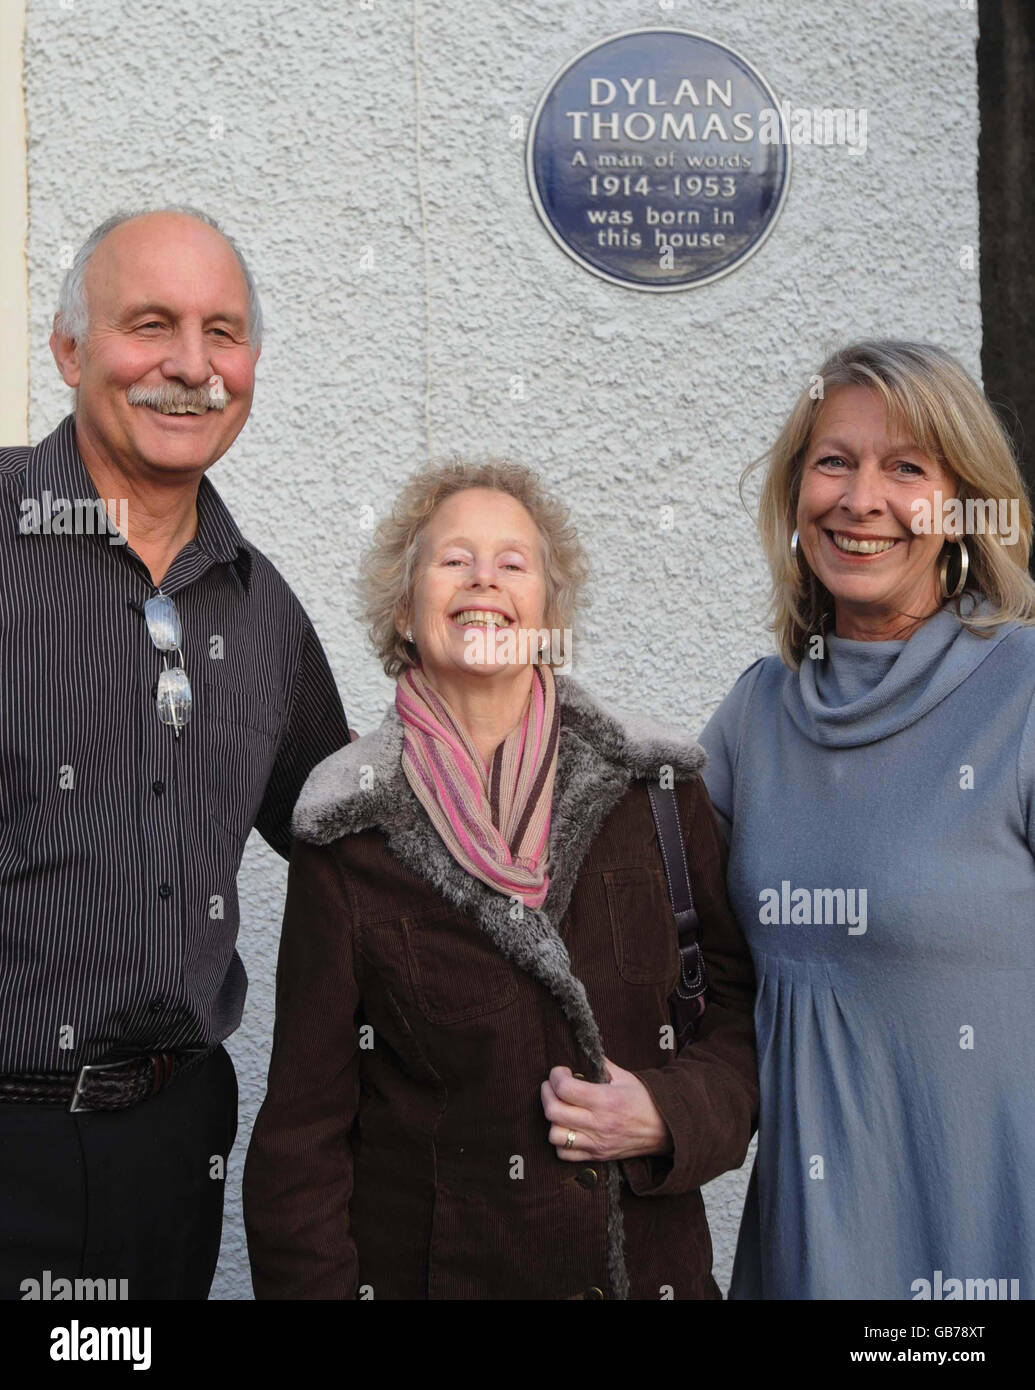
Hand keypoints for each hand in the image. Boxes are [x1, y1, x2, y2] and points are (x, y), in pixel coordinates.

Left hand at [540, 1055, 673, 1162]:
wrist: (667, 1129)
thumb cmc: (645, 1100)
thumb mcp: (625, 1076)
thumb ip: (601, 1064)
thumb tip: (583, 1052)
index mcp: (605, 1100)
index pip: (565, 1088)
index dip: (555, 1076)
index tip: (560, 1071)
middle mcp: (598, 1123)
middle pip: (553, 1111)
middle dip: (546, 1094)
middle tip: (552, 1086)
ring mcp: (597, 1143)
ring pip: (555, 1135)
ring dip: (552, 1120)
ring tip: (559, 1108)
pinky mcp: (597, 1156)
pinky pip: (565, 1155)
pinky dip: (560, 1142)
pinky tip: (567, 1128)